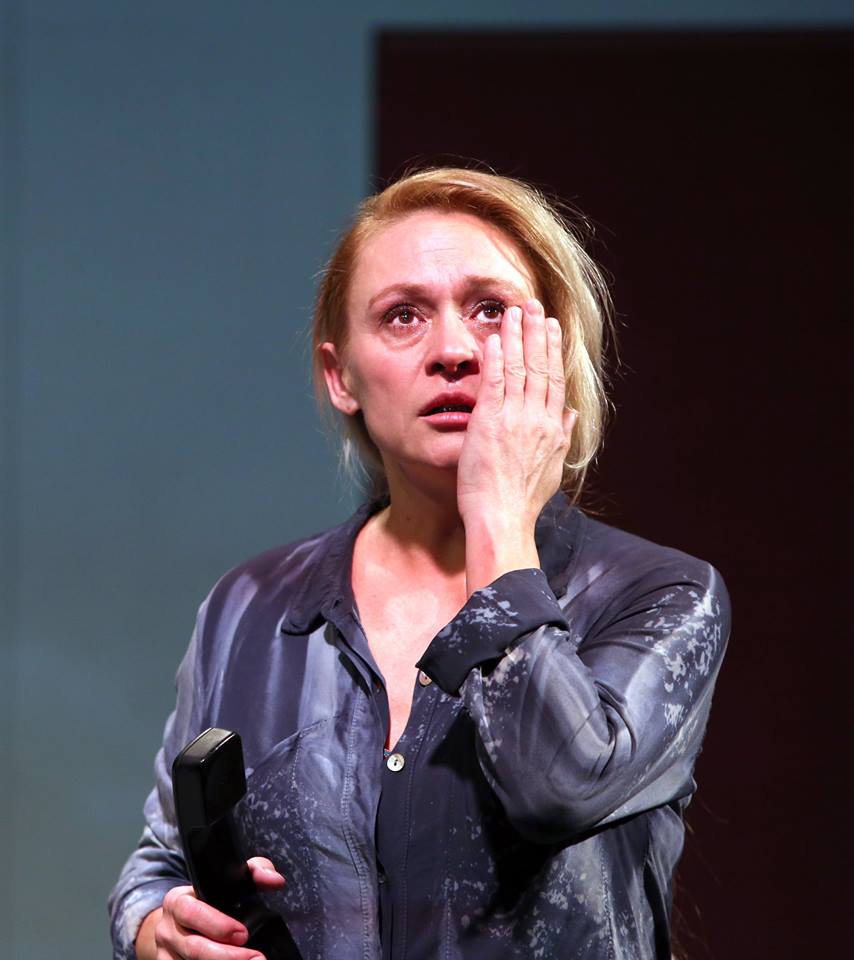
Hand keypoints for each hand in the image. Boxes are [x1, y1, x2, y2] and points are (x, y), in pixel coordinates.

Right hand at [135, 858, 285, 959]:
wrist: (180, 925)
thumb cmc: (211, 900)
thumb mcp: (229, 881)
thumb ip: (255, 872)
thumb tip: (275, 880)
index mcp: (177, 901)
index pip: (191, 912)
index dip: (216, 924)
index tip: (243, 934)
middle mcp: (167, 930)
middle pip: (193, 947)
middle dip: (227, 956)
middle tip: (256, 958)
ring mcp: (165, 955)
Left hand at [458, 299, 575, 592]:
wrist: (503, 518)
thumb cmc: (522, 501)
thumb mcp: (552, 469)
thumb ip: (561, 437)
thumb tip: (570, 414)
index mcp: (552, 428)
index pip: (554, 379)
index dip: (552, 350)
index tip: (551, 327)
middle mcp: (538, 418)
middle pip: (540, 365)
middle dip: (537, 332)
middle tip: (534, 305)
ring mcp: (515, 418)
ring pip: (519, 367)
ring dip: (517, 335)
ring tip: (514, 310)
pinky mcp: (490, 422)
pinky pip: (495, 382)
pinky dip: (497, 358)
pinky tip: (495, 338)